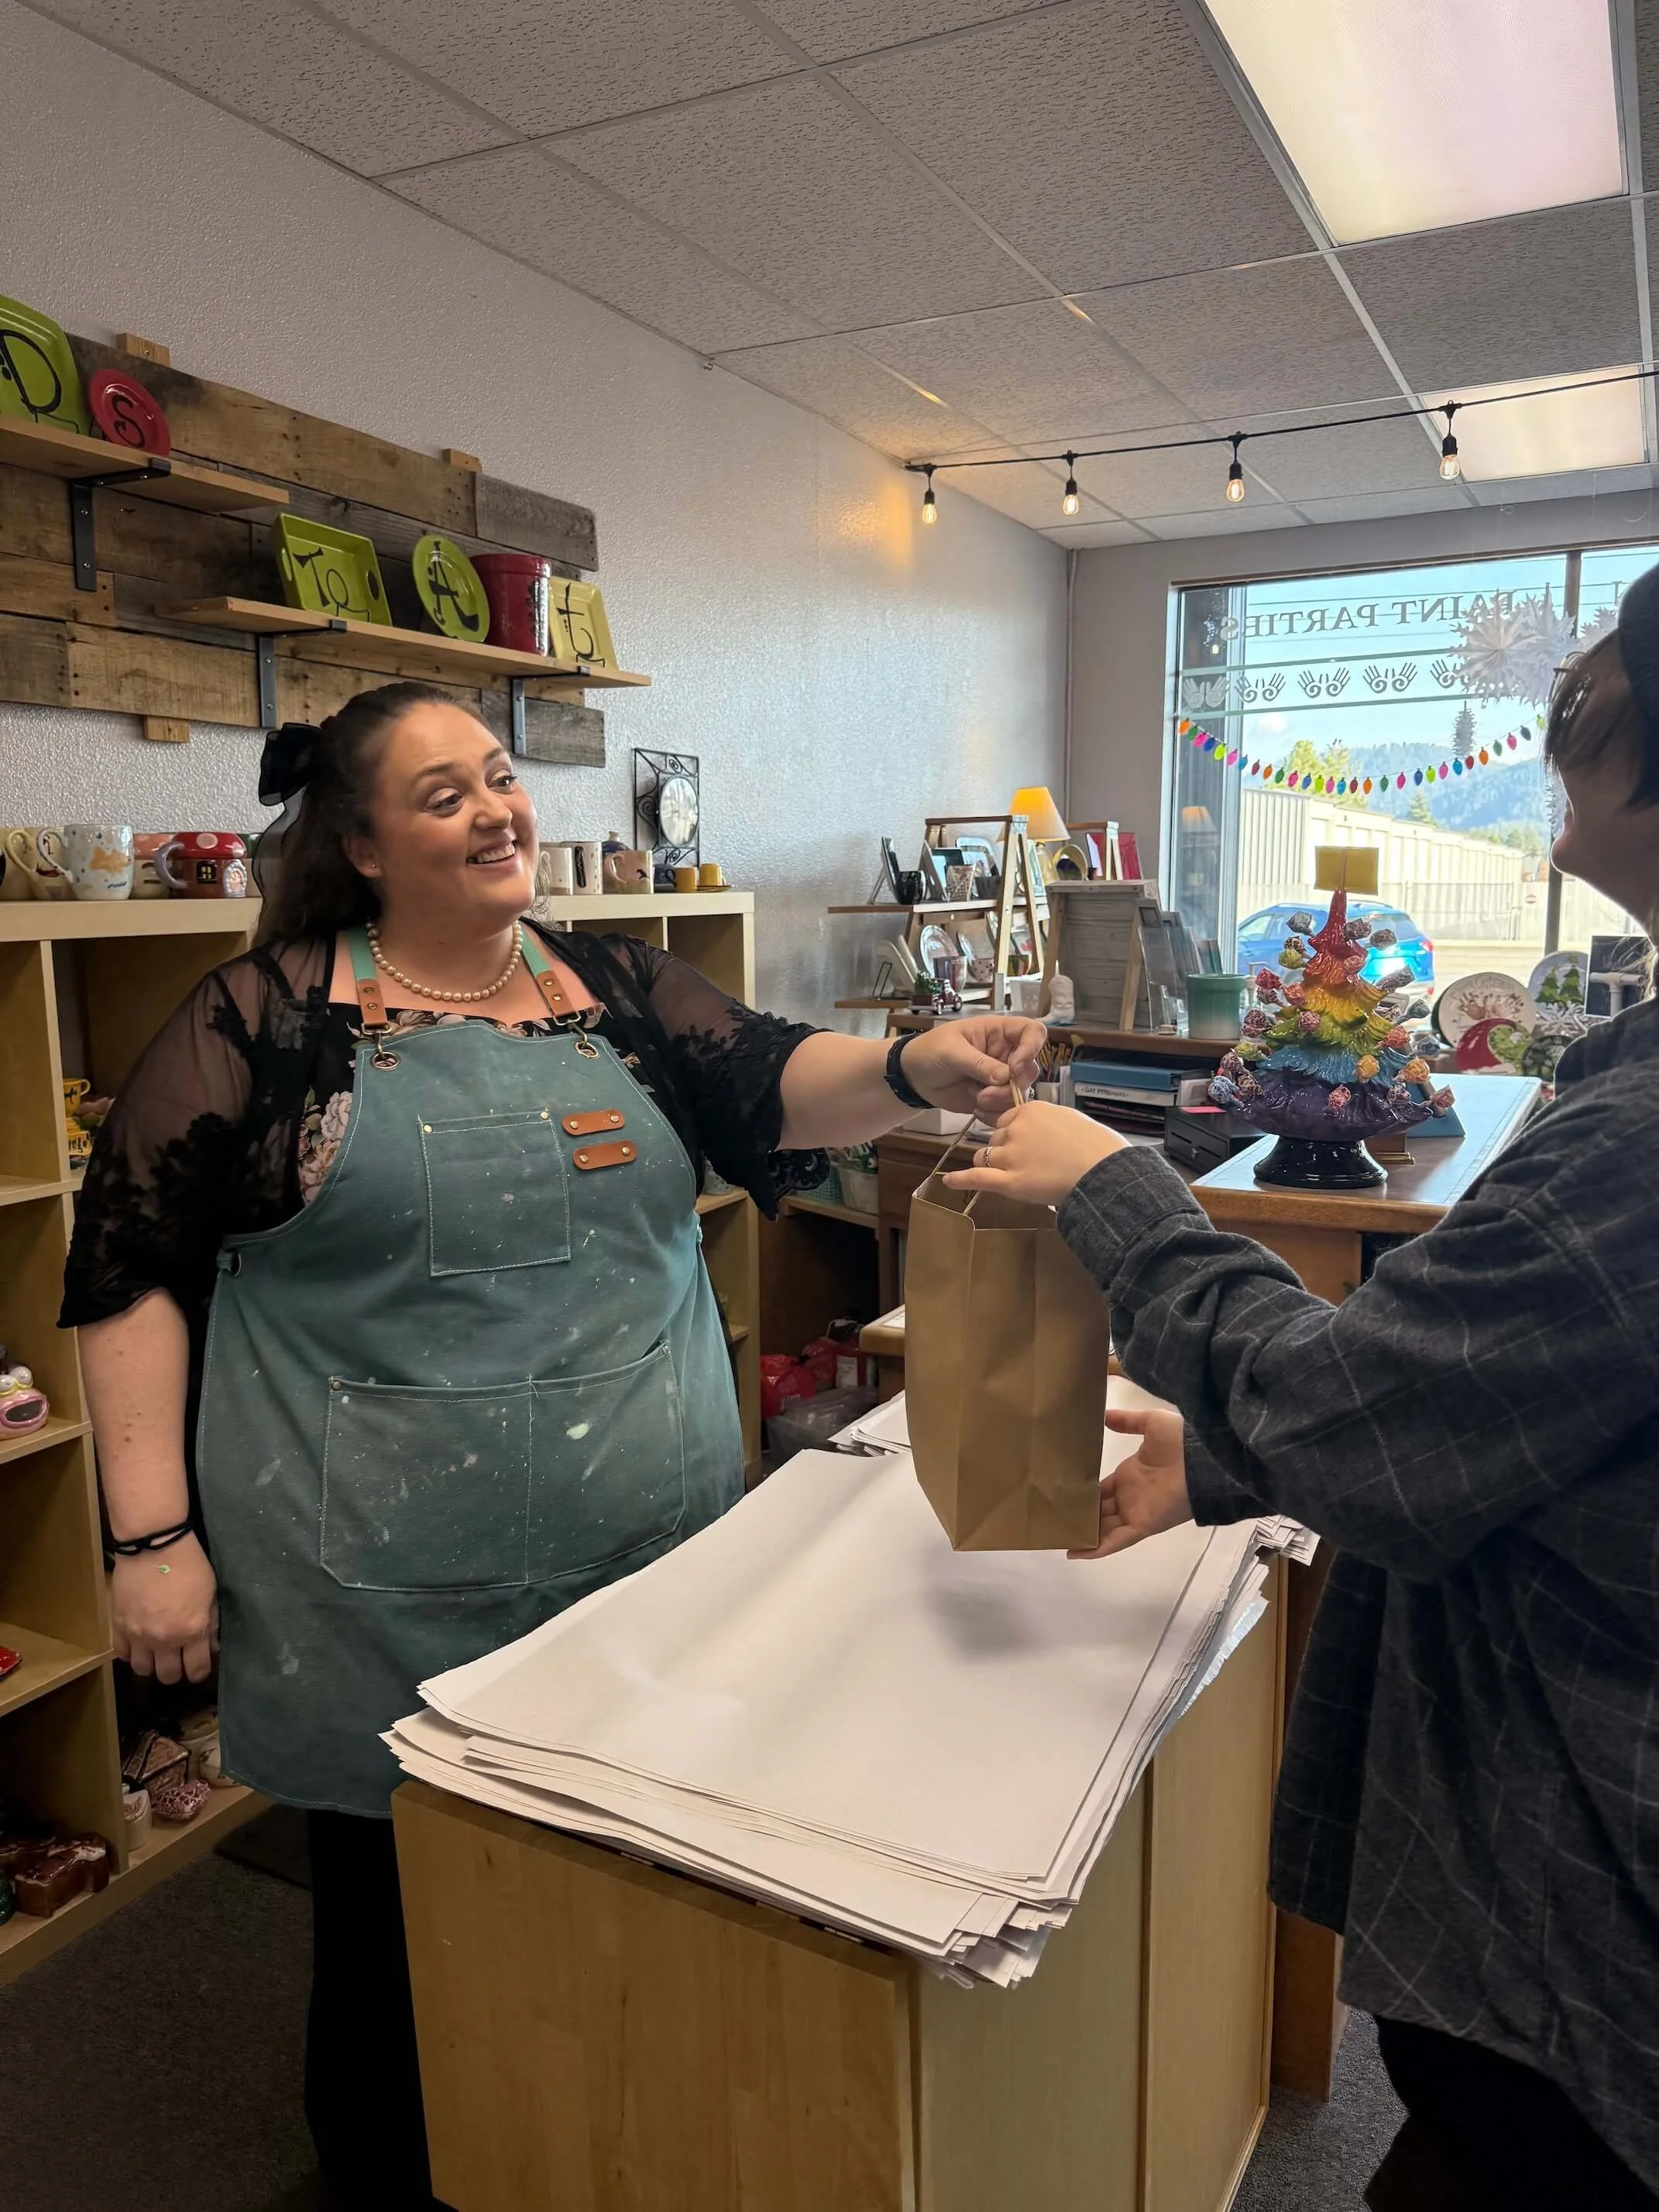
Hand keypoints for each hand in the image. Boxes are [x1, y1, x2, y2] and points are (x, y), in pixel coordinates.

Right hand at [110, 1533, 218, 1686]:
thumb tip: (211, 1647)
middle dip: (175, 1671)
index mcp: (191, 1631)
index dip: (199, 1671)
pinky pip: (121, 1654)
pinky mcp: (119, 1625)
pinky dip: (130, 1652)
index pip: (197, 1670)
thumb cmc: (189, 1565)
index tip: (198, 1665)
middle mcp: (165, 1640)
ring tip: (155, 1652)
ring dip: (151, 1664)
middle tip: (177, 1659)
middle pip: (168, 1676)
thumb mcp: (211, 1593)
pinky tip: (137, 1643)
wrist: (154, 1545)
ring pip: (142, 1670)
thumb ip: (211, 1624)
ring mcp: (139, 1635)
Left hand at [900, 1017, 1047, 1118]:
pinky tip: (978, 1110)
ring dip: (1002, 1101)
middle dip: (1011, 1086)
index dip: (1031, 1048)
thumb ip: (978, 1063)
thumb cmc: (930, 1051)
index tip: (1013, 1068)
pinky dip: (996, 1113)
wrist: (914, 1077)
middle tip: (985, 1093)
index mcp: (998, 1032)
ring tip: (978, 1102)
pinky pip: (1008, 1108)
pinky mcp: (995, 1097)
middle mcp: (1006, 1053)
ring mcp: (1002, 1077)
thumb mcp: (951, 1052)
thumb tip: (1006, 1076)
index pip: (1033, 1032)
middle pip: (1030, 1069)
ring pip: (1021, 1092)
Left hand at [942, 1098, 1129, 1206]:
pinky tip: (948, 1181)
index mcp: (1031, 1110)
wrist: (1104, 1172)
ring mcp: (1010, 1156)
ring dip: (992, 1164)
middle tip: (1031, 1164)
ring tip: (1012, 1175)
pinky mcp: (1010, 1182)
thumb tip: (1040, 1128)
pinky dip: (961, 1180)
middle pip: (996, 1139)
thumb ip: (1048, 1121)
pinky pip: (978, 1178)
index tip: (1027, 1143)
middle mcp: (1015, 1129)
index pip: (1007, 1119)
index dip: (1014, 1133)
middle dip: (1005, 1150)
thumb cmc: (1097, 1146)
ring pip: (985, 1156)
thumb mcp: (1071, 1120)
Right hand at [1069, 1408, 1192, 1560]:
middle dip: (1081, 1515)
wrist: (1202, 1460)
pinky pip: (1115, 1541)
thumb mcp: (1150, 1423)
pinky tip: (1074, 1552)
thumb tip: (1105, 1417)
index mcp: (1132, 1475)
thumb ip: (1128, 1422)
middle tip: (1053, 1516)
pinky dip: (1096, 1549)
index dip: (1086, 1493)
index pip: (1103, 1489)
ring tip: (1056, 1536)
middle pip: (1101, 1511)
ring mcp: (1135, 1512)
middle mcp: (1131, 1496)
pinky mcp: (1141, 1526)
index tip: (1063, 1493)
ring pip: (1104, 1528)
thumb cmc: (1178, 1441)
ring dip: (1084, 1533)